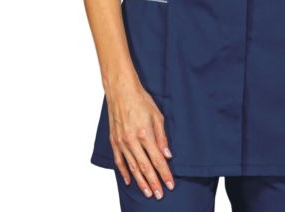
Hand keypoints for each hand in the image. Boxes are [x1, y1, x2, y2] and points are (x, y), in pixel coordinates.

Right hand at [106, 81, 174, 198]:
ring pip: (132, 167)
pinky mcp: (114, 140)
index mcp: (145, 134)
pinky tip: (129, 181)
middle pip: (145, 167)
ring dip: (140, 181)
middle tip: (159, 194)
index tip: (170, 184)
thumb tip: (167, 154)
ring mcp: (122, 142)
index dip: (164, 173)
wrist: (121, 91)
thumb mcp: (157, 115)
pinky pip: (119, 160)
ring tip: (147, 192)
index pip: (157, 160)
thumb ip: (162, 136)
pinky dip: (124, 172)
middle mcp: (132, 141)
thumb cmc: (141, 100)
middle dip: (154, 182)